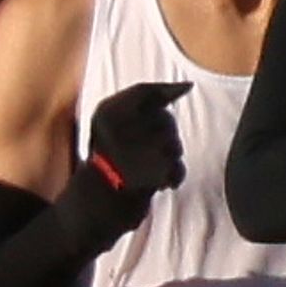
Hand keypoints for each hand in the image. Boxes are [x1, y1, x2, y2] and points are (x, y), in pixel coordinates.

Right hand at [79, 80, 188, 209]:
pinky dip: (174, 175)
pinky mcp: (148, 180)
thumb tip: (186, 86)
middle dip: (168, 133)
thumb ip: (143, 101)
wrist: (98, 200)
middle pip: (166, 119)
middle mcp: (116, 131)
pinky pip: (176, 168)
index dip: (167, 89)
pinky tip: (161, 180)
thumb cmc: (112, 155)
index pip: (144, 92)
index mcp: (106, 114)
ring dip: (172, 156)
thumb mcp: (114, 120)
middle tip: (150, 148)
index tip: (187, 87)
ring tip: (153, 165)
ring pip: (174, 144)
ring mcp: (132, 157)